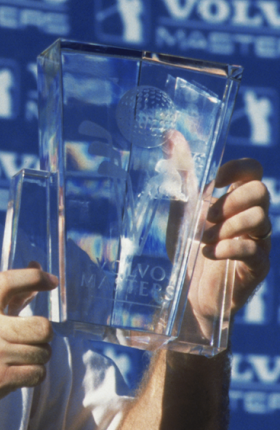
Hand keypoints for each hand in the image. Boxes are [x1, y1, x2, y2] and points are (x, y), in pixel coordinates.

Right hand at [0, 266, 57, 421]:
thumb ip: (9, 299)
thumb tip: (34, 269)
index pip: (7, 282)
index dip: (33, 277)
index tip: (51, 281)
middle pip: (41, 326)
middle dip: (44, 337)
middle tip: (32, 341)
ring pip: (42, 353)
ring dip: (36, 360)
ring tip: (17, 361)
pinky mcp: (0, 379)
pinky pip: (37, 374)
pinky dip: (33, 376)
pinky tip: (17, 375)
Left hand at [193, 158, 270, 320]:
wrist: (186, 293)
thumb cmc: (187, 249)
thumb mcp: (180, 209)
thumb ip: (180, 175)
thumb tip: (170, 135)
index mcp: (236, 199)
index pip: (253, 170)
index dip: (238, 169)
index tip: (216, 180)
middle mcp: (252, 216)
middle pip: (261, 192)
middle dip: (230, 202)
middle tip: (207, 218)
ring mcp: (259, 241)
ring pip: (260, 219)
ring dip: (226, 227)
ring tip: (203, 240)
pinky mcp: (257, 266)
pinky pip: (253, 249)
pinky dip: (227, 248)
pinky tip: (209, 253)